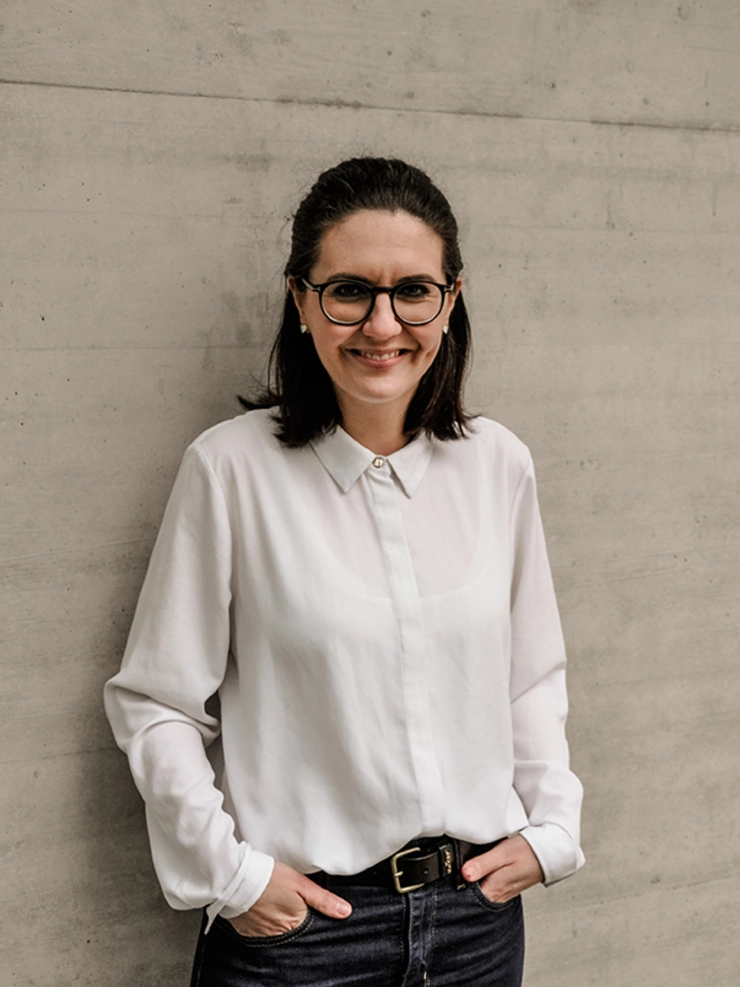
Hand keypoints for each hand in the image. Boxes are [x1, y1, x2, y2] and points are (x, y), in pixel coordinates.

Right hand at [227, 861, 351, 936]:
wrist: (234, 877)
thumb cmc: (269, 877)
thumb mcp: (301, 883)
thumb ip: (323, 900)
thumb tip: (345, 912)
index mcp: (295, 923)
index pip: (310, 925)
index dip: (309, 913)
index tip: (303, 903)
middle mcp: (279, 933)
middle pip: (293, 928)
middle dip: (292, 915)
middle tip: (285, 897)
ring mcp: (262, 934)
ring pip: (277, 929)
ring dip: (277, 918)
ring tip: (273, 899)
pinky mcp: (248, 932)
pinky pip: (261, 929)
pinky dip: (263, 920)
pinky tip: (262, 906)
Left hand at [461, 835, 543, 904]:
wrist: (545, 853)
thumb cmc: (526, 852)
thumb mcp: (502, 854)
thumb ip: (482, 864)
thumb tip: (464, 874)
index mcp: (493, 892)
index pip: (466, 897)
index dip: (456, 884)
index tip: (450, 872)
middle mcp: (496, 897)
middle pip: (470, 895)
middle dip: (462, 882)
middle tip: (459, 866)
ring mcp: (499, 894)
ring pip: (477, 890)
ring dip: (472, 879)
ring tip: (471, 865)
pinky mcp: (502, 887)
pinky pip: (485, 886)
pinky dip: (481, 878)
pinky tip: (481, 868)